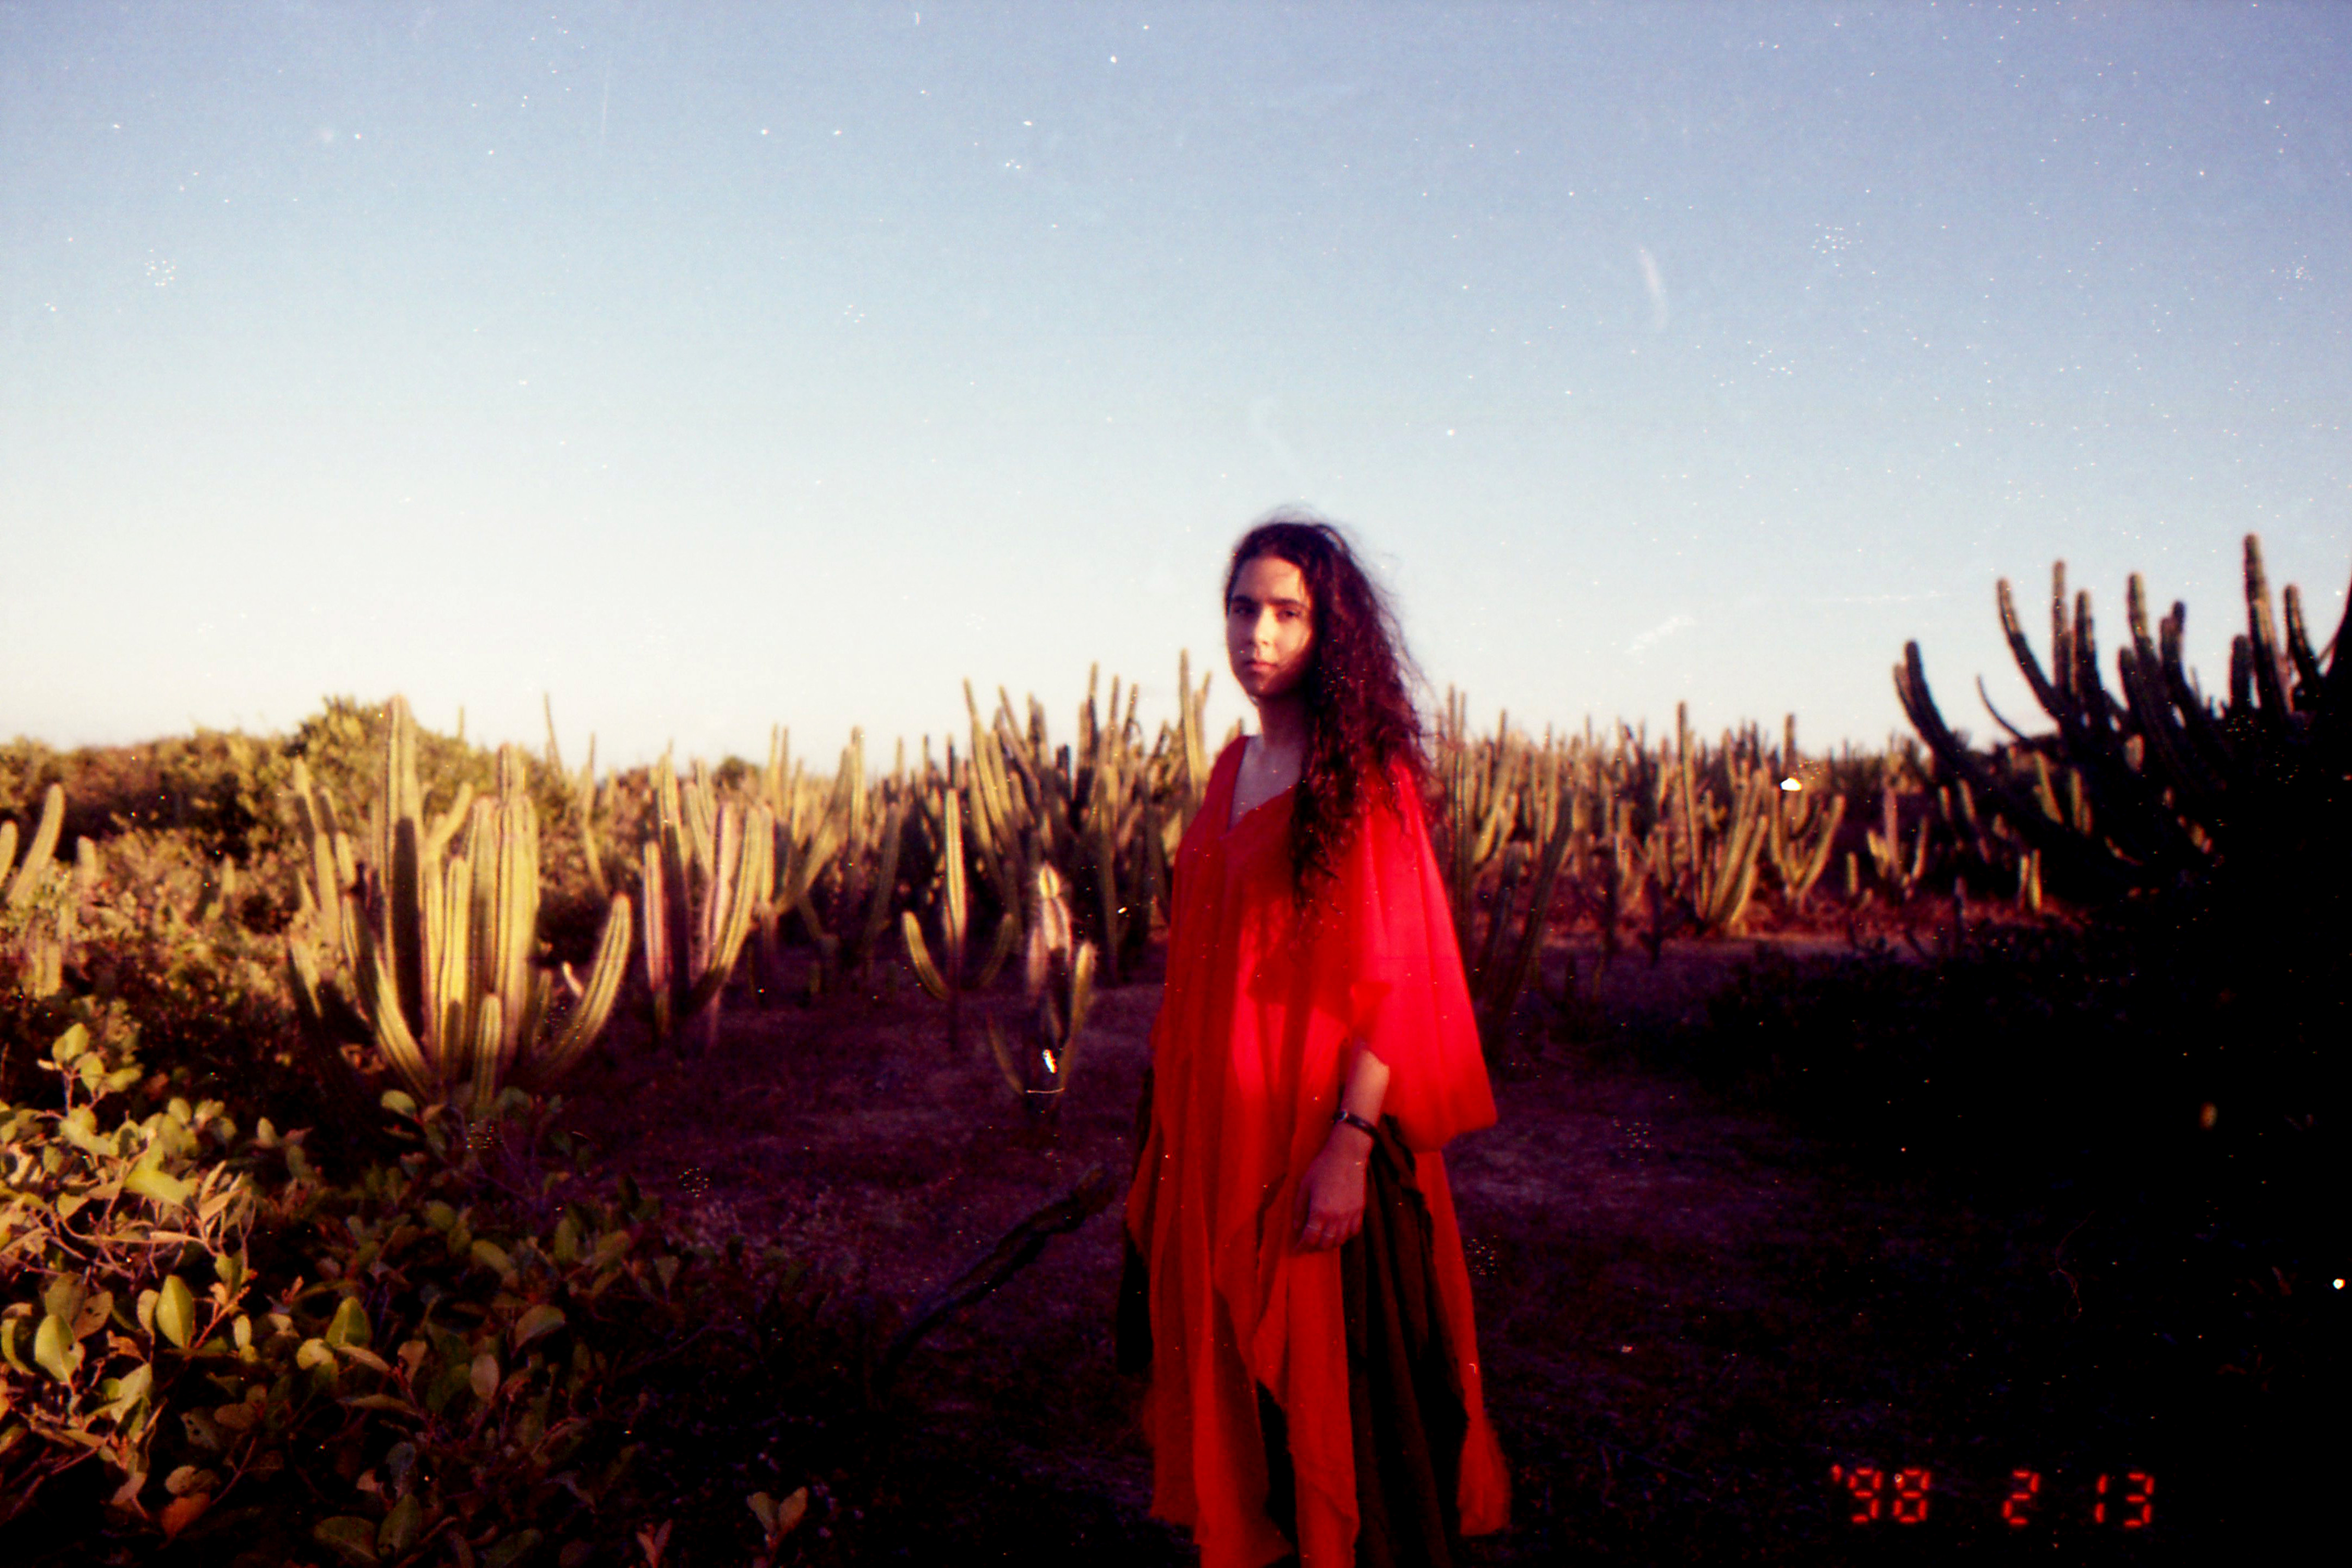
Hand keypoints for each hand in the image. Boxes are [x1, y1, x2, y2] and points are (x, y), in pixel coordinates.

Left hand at [1293, 1124, 1370, 1251]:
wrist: (1347, 1156)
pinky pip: (1354, 1232)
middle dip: (1314, 1247)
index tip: (1296, 1250)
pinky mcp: (1360, 1210)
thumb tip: (1296, 1227)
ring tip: (1321, 1240)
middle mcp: (1336, 1217)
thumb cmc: (1322, 1168)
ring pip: (1340, 1240)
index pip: (1310, 1238)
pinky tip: (1338, 1233)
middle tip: (1307, 1245)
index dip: (1301, 1247)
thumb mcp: (1304, 1186)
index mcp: (1319, 1211)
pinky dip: (1345, 1237)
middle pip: (1325, 1243)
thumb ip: (1298, 1209)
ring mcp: (1350, 1215)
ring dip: (1329, 1244)